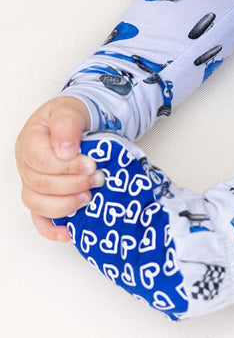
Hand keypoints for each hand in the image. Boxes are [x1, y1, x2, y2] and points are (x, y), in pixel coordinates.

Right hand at [15, 96, 102, 241]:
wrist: (80, 120)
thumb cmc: (73, 114)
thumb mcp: (71, 110)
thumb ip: (67, 125)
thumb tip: (65, 151)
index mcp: (30, 141)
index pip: (41, 161)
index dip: (67, 167)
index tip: (92, 164)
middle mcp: (26, 165)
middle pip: (41, 185)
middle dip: (73, 185)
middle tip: (97, 178)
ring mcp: (33, 183)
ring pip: (38, 204)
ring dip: (65, 205)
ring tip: (88, 198)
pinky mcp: (43, 196)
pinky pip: (39, 218)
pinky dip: (52, 229)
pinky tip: (68, 233)